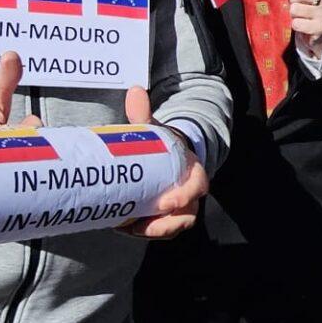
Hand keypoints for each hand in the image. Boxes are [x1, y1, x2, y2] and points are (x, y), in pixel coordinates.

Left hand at [118, 86, 208, 238]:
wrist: (163, 156)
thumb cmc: (161, 144)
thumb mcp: (154, 129)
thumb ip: (144, 113)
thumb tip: (134, 91)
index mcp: (193, 171)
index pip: (199, 187)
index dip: (185, 196)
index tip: (165, 201)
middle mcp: (190, 194)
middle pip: (186, 216)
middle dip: (165, 225)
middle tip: (140, 225)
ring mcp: (178, 209)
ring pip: (172, 227)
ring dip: (152, 231)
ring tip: (127, 226)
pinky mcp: (164, 218)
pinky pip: (158, 230)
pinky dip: (143, 231)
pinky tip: (122, 226)